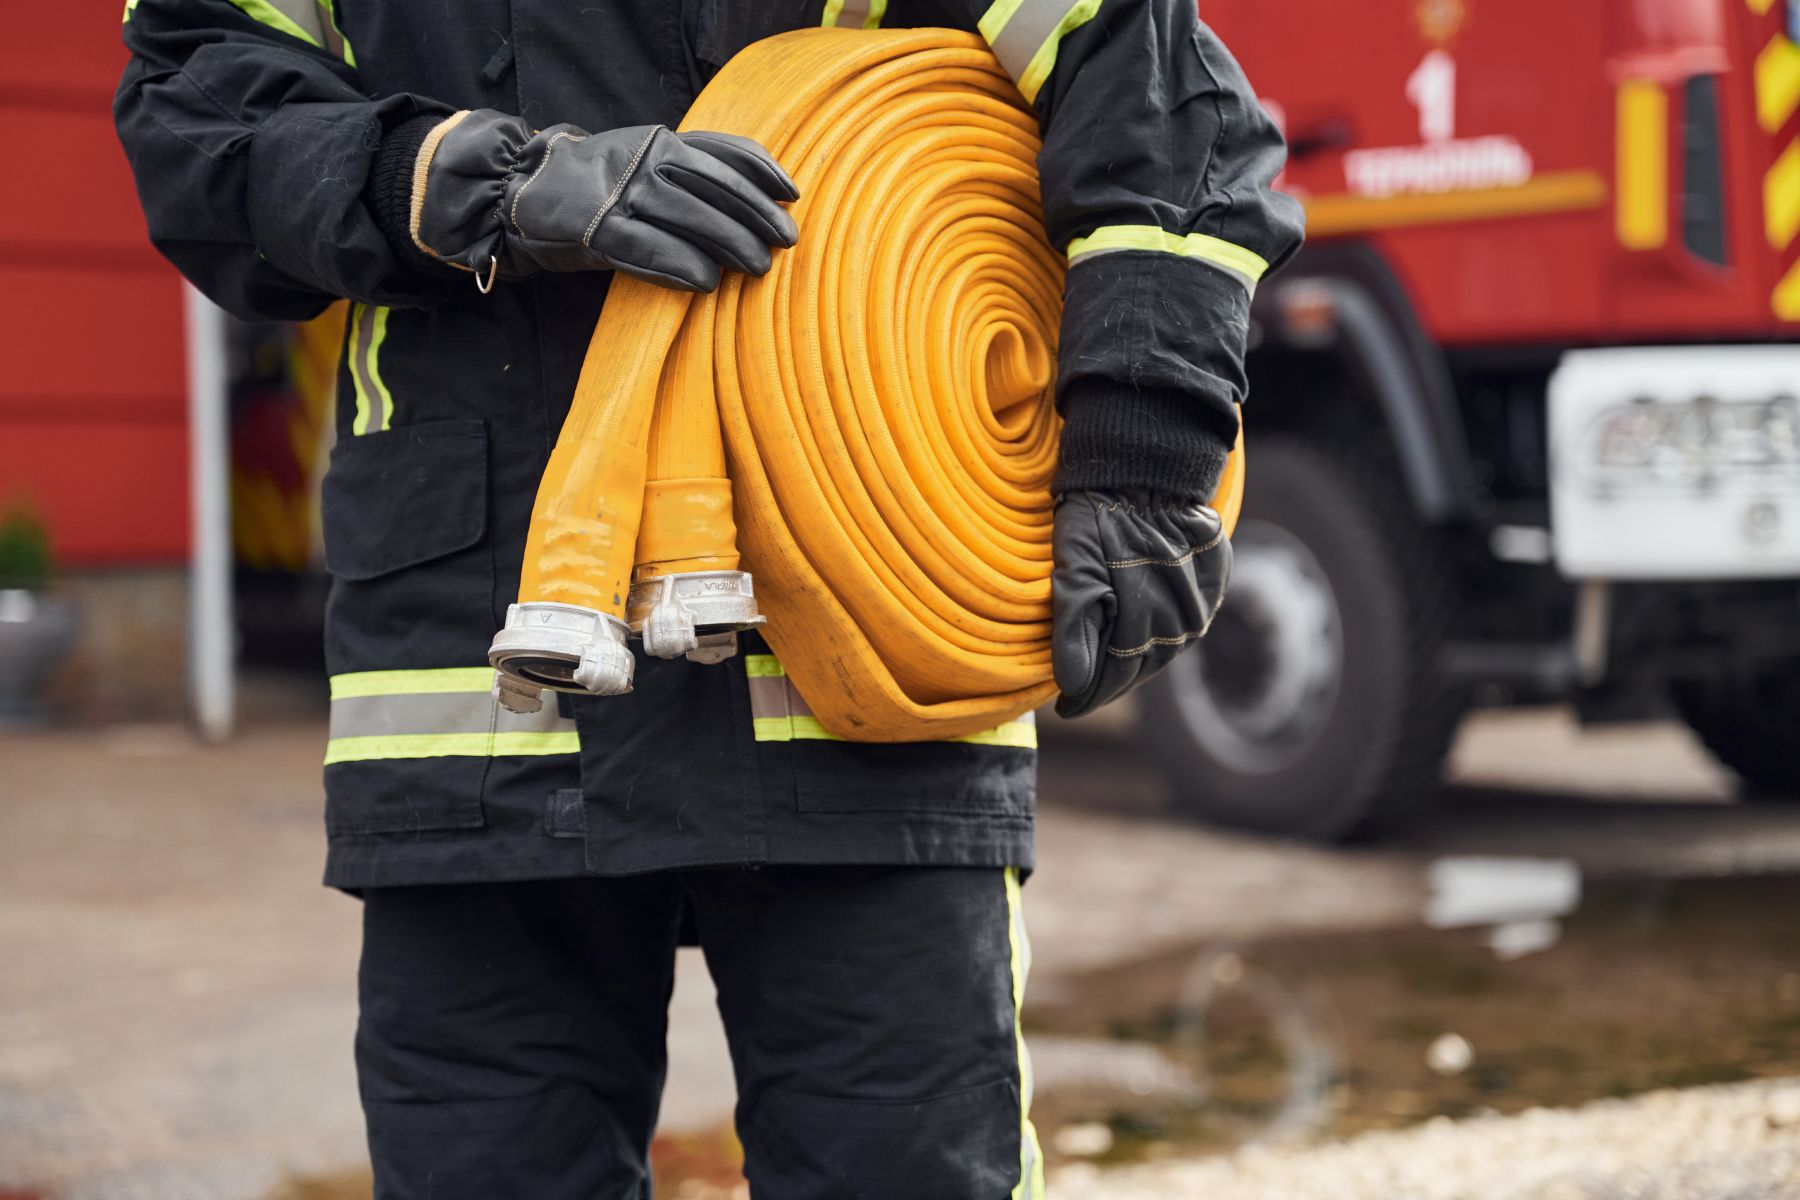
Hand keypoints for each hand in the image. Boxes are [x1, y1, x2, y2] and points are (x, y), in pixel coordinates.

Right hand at [410, 111, 798, 291]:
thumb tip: (759, 190)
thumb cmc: (600, 182)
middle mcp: (642, 160)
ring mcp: (619, 194)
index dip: (761, 173)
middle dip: (755, 214)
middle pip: (713, 186)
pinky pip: (648, 248)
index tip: (791, 195)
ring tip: (757, 266)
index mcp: (659, 140)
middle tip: (785, 241)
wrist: (524, 189)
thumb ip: (692, 168)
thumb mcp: (646, 160)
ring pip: (688, 216)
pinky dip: (682, 266)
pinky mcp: (597, 230)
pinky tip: (707, 281)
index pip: (722, 151)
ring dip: (729, 243)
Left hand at [1051, 490, 1230, 718]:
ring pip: (1165, 650)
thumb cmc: (1098, 514)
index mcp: (1144, 620)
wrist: (1145, 464)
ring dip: (1137, 658)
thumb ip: (1074, 626)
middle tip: (1083, 688)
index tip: (1066, 708)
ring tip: (1109, 663)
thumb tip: (1073, 685)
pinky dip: (1162, 632)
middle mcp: (1184, 620)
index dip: (1088, 696)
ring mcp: (1204, 603)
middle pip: (1141, 669)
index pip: (1115, 677)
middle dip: (1110, 681)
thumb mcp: (1074, 566)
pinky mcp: (1216, 582)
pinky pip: (1187, 623)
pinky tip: (1143, 630)